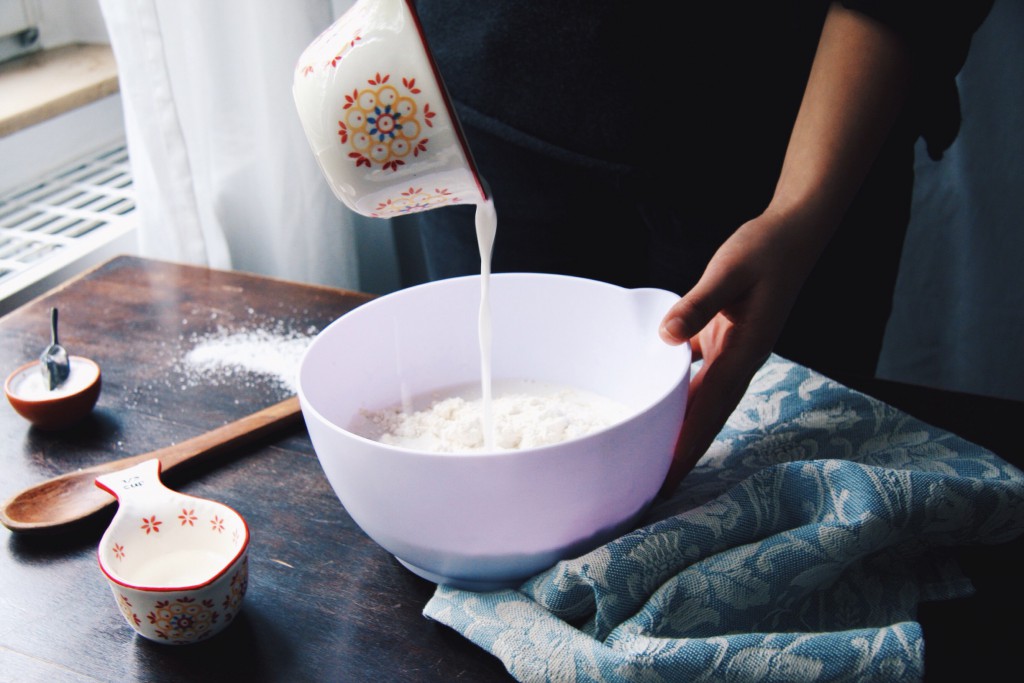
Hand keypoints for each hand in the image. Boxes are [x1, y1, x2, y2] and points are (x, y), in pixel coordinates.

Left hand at [657, 209, 820, 495]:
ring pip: (704, 399)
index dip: (688, 443)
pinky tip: (659, 399)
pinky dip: (681, 391)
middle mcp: (740, 360)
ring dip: (683, 426)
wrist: (793, 234)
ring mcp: (735, 351)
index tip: (670, 476)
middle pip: (708, 416)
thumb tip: (666, 336)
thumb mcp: (729, 271)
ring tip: (656, 454)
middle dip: (684, 451)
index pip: (708, 408)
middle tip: (656, 486)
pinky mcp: (726, 337)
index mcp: (743, 352)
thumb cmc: (764, 249)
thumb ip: (698, 304)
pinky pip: (700, 375)